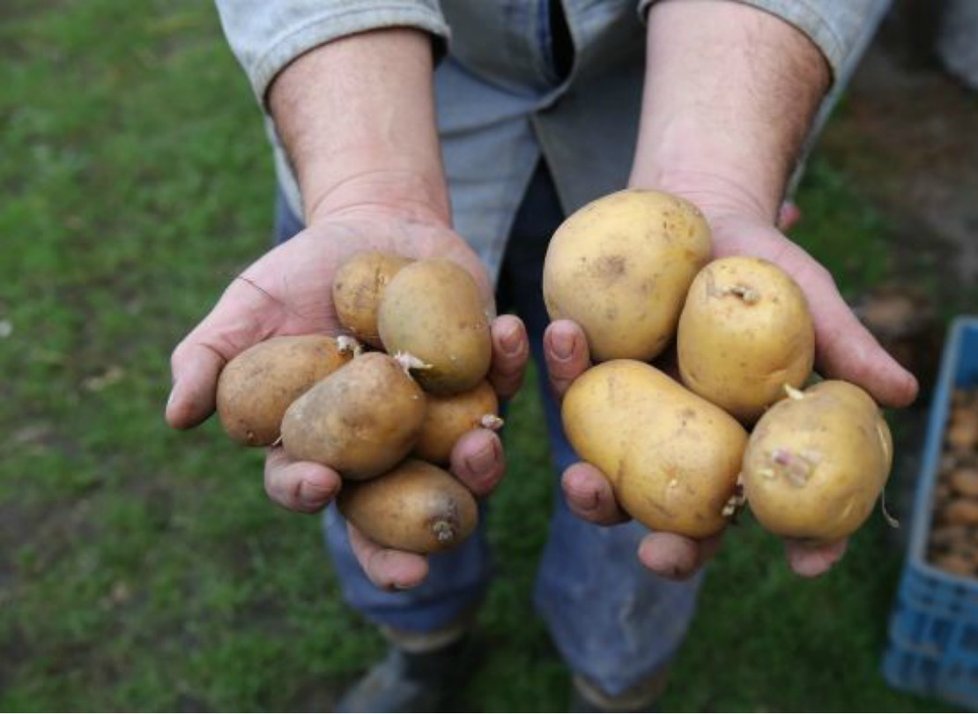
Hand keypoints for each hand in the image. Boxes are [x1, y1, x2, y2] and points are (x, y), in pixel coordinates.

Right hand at [166, 206, 528, 589]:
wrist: (372, 227)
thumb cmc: (300, 275)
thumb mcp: (248, 307)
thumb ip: (208, 357)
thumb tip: (175, 416)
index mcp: (323, 441)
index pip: (310, 485)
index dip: (310, 495)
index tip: (320, 484)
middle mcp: (386, 445)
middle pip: (399, 507)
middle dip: (415, 533)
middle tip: (432, 545)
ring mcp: (440, 418)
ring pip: (464, 464)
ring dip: (479, 466)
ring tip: (482, 446)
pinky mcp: (486, 379)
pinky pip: (504, 383)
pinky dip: (508, 364)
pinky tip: (508, 332)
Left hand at [543, 202, 916, 580]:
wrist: (698, 215)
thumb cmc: (762, 265)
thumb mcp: (808, 299)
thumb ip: (845, 344)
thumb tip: (902, 391)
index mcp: (750, 442)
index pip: (784, 507)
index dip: (803, 542)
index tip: (805, 564)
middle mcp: (691, 446)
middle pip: (687, 520)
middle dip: (672, 549)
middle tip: (657, 554)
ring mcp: (636, 422)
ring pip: (614, 480)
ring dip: (594, 494)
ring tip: (582, 479)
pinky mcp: (590, 382)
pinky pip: (571, 388)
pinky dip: (564, 368)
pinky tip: (564, 335)